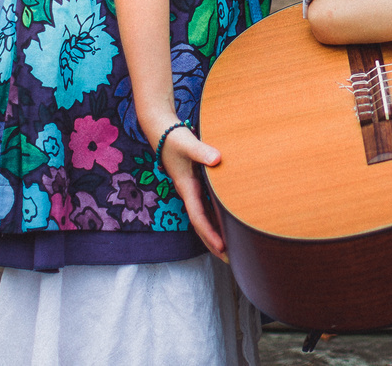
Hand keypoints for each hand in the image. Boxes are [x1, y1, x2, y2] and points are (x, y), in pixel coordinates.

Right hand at [153, 123, 228, 258]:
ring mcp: (191, 190)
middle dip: (212, 243)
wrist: (161, 130)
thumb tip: (217, 159)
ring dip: (214, 233)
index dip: (210, 234)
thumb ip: (201, 151)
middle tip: (229, 260)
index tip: (222, 248)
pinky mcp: (195, 183)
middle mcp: (189, 193)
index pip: (199, 217)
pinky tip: (226, 224)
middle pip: (201, 225)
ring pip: (204, 218)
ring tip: (230, 250)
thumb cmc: (174, 137)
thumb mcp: (188, 143)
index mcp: (187, 188)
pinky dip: (215, 218)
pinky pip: (207, 206)